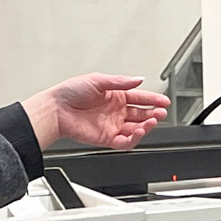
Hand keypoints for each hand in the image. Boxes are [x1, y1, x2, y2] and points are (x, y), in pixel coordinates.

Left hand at [23, 74, 169, 152]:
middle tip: (161, 112)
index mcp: (115, 96)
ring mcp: (112, 125)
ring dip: (147, 125)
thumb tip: (138, 79)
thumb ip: (120, 82)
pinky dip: (135, 138)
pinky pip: (125, 141)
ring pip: (136, 128)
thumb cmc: (70, 93)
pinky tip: (140, 131)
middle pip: (141, 114)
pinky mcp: (107, 138)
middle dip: (153, 113)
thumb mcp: (97, 80)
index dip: (153, 99)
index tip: (164, 100)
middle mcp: (116, 111)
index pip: (140, 98)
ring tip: (153, 120)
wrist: (56, 110)